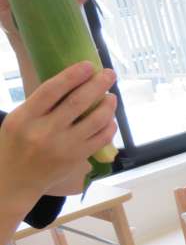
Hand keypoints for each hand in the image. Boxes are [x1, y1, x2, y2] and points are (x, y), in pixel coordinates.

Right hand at [0, 62, 115, 197]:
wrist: (14, 180)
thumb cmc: (17, 143)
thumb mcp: (19, 119)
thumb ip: (41, 104)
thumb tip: (73, 80)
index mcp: (25, 117)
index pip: (51, 91)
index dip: (72, 76)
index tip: (88, 65)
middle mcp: (44, 132)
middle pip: (78, 102)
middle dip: (98, 85)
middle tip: (110, 73)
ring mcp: (63, 147)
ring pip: (95, 121)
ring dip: (108, 106)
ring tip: (112, 97)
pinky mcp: (76, 158)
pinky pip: (101, 139)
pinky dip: (109, 126)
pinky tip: (110, 119)